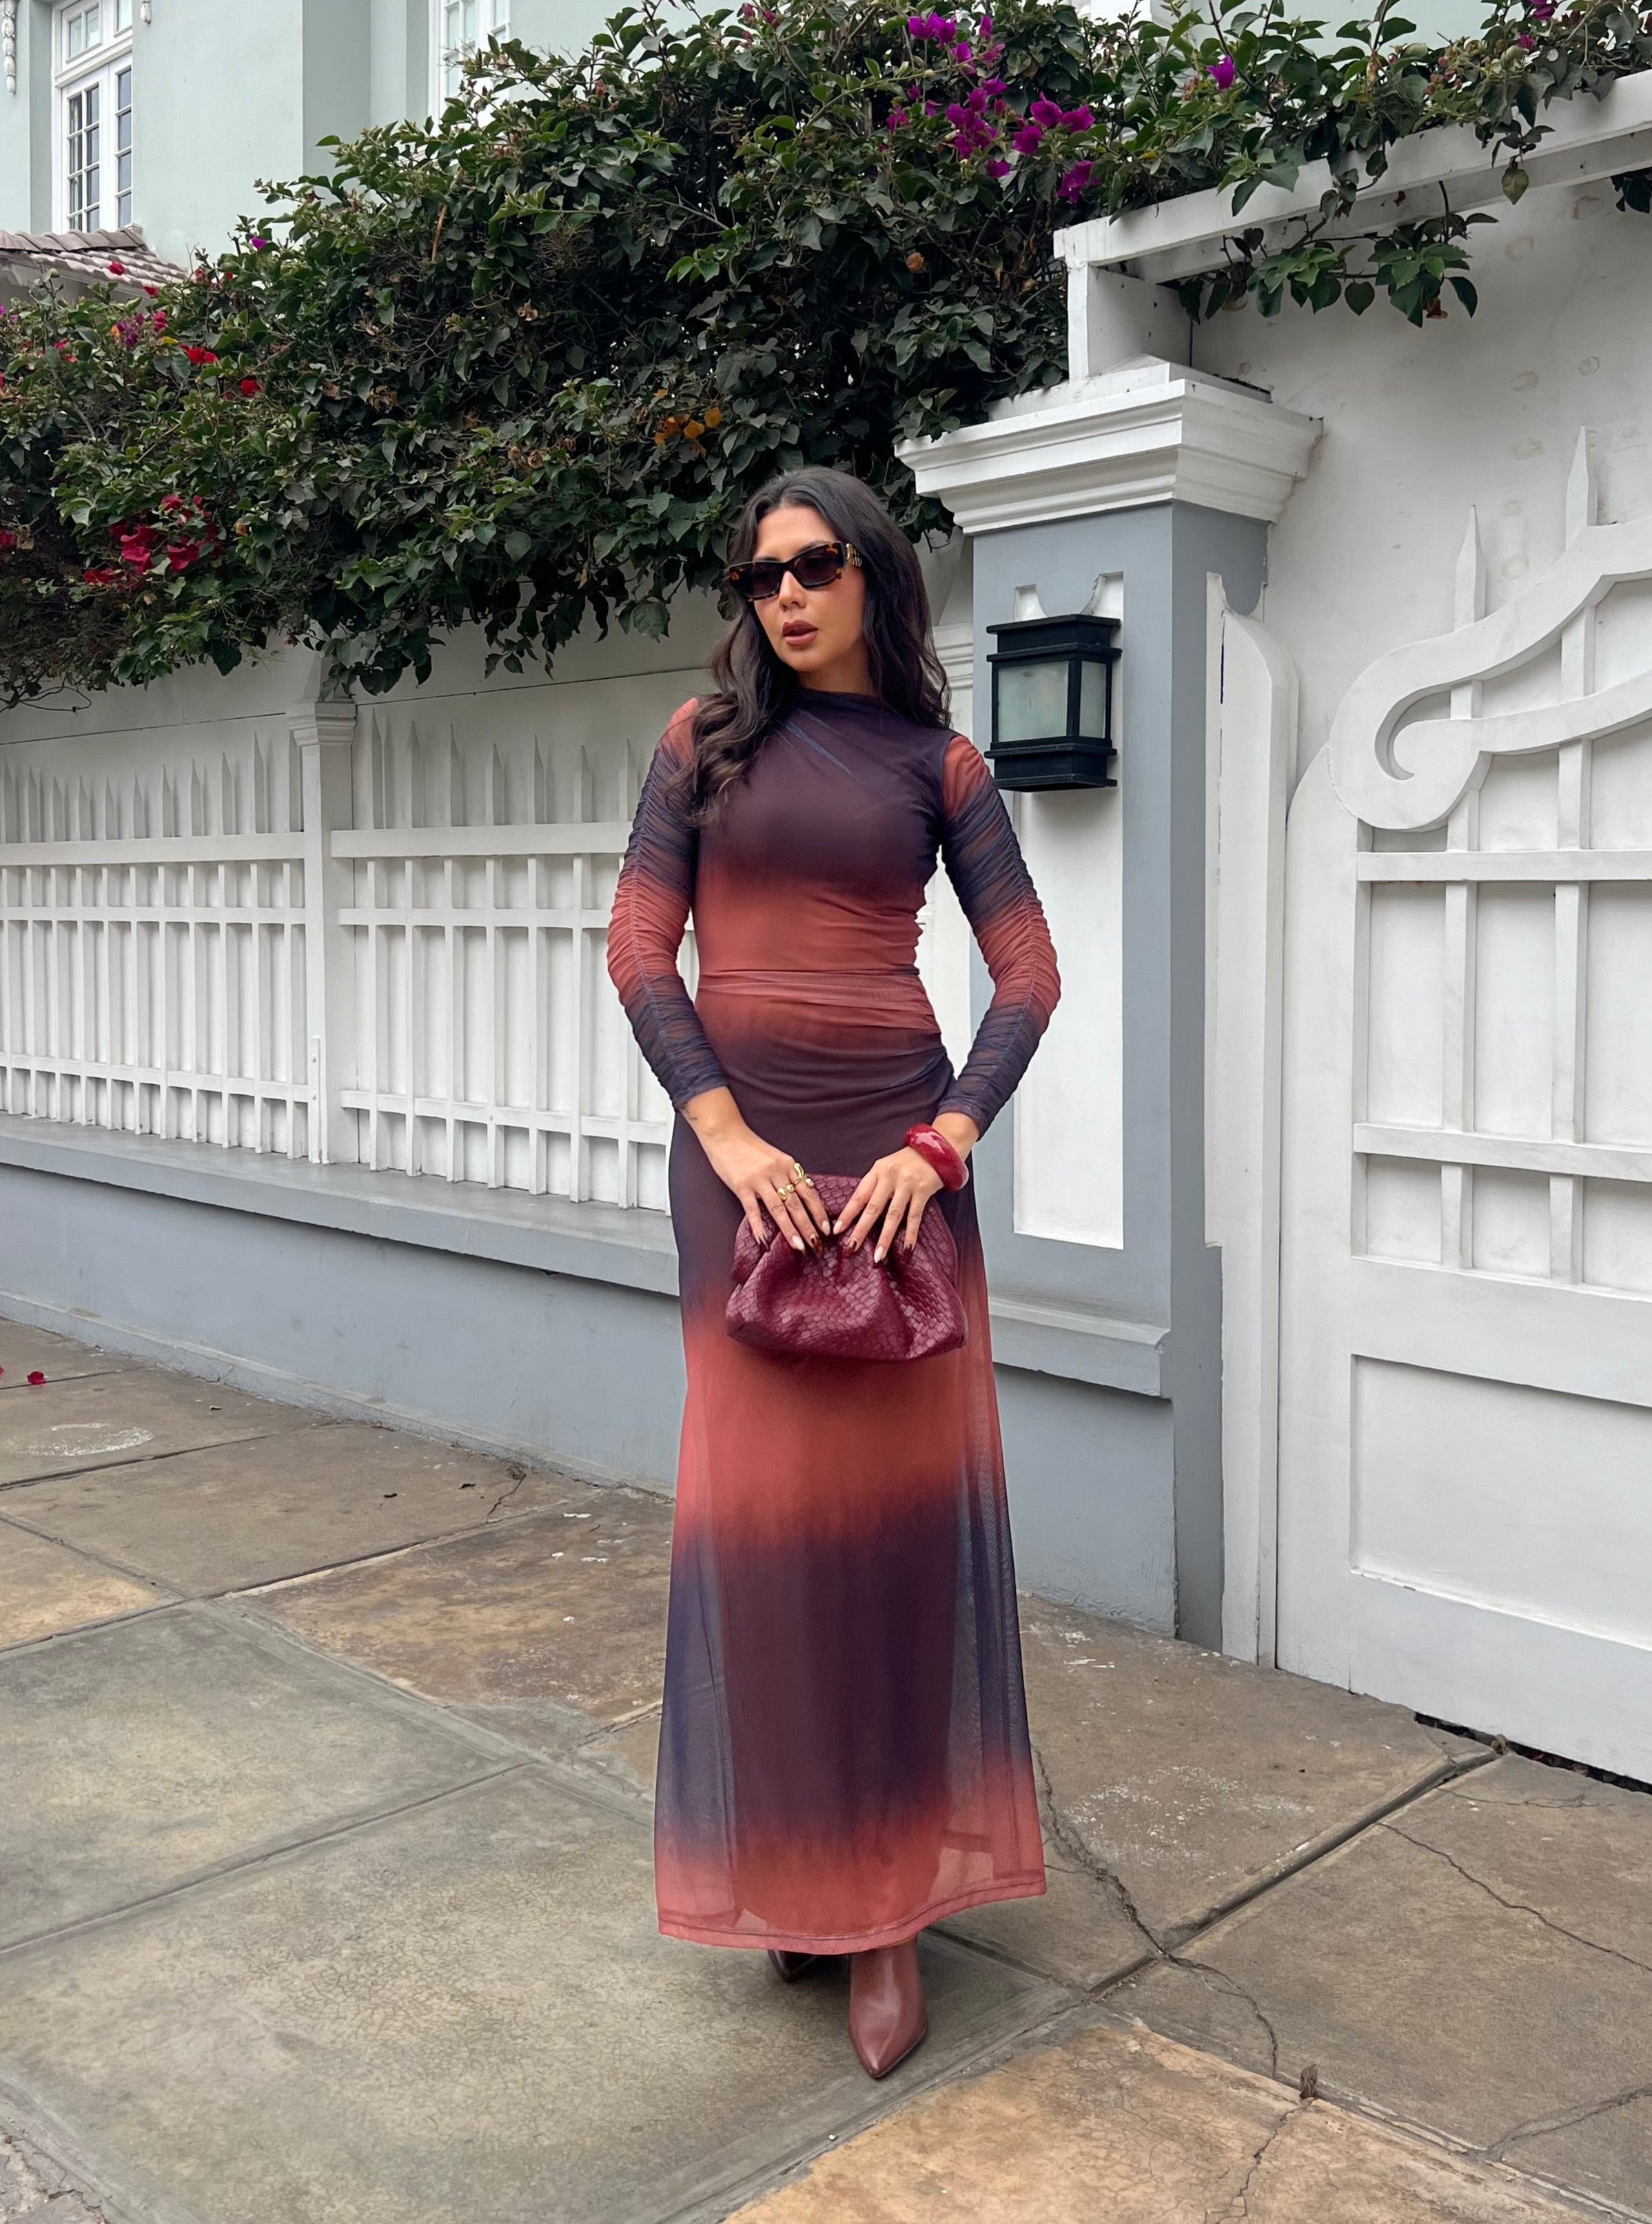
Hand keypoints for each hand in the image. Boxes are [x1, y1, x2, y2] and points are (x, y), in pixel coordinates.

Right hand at [682, 1087, 830, 1253]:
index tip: (826, 1228)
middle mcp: (777, 1172)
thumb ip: (787, 1175)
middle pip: (797, 1204)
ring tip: (799, 1247)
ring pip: (779, 1209)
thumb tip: (800, 1196)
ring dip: (790, 1230)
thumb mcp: (775, 1156)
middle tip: (817, 1245)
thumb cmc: (749, 1146)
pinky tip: (764, 1241)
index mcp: (788, 1165)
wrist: (725, 1133)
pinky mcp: (742, 1186)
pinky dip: (759, 1227)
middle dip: (808, 1227)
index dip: (818, 1212)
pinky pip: (753, 1210)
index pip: (808, 1192)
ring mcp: (759, 1179)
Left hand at [833, 1112, 979, 1262]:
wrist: (936, 1149)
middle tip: (851, 1248)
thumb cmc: (907, 1161)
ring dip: (885, 1238)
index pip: (859, 1196)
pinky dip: (911, 1235)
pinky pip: (915, 1217)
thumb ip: (874, 1185)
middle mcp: (891, 1177)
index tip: (836, 1230)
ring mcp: (907, 1184)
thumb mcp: (886, 1167)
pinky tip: (907, 1249)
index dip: (847, 1214)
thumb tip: (858, 1212)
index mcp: (878, 1171)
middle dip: (861, 1230)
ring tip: (878, 1256)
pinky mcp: (923, 1191)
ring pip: (893, 1216)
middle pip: (873, 1208)